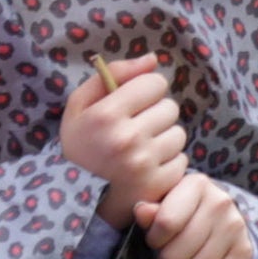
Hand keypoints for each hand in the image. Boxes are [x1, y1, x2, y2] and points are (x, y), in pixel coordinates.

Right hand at [61, 56, 185, 227]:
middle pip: (170, 107)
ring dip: (164, 139)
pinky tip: (148, 168)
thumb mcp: (81, 104)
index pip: (155, 83)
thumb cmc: (81, 145)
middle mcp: (127, 138)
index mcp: (107, 114)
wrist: (75, 198)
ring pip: (179, 134)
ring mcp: (144, 164)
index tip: (133, 103)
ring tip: (142, 149)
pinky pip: (182, 160)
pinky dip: (169, 163)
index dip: (145, 90)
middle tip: (137, 129)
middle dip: (156, 114)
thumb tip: (152, 60)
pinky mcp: (158, 185)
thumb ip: (115, 73)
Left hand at [136, 170, 254, 258]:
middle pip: (175, 255)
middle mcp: (221, 202)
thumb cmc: (182, 211)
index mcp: (197, 184)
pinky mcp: (245, 252)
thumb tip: (141, 211)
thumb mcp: (163, 206)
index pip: (166, 224)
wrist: (218, 217)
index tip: (156, 239)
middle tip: (170, 255)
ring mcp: (236, 227)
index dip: (154, 239)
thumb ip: (150, 211)